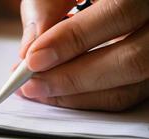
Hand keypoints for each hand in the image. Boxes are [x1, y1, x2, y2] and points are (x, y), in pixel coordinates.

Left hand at [18, 0, 148, 110]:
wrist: (104, 1)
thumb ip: (46, 8)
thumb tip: (30, 50)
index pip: (118, 15)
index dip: (73, 40)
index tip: (33, 58)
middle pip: (130, 60)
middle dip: (72, 78)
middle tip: (32, 83)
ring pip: (127, 89)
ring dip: (76, 96)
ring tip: (39, 91)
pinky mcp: (146, 74)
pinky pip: (123, 96)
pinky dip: (86, 100)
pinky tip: (58, 94)